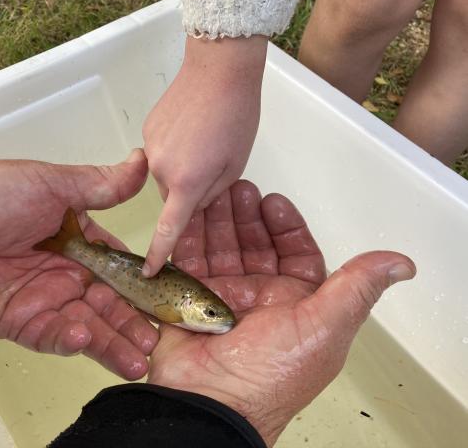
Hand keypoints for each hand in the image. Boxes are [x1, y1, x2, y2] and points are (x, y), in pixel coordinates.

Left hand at [0, 149, 158, 379]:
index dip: (146, 285)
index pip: (122, 269)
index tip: (170, 300)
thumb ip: (100, 185)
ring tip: (138, 360)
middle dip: (134, 323)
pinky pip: (52, 336)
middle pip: (110, 304)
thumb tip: (142, 163)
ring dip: (112, 343)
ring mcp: (44, 300)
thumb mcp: (52, 184)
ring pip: (88, 327)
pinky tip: (88, 340)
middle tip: (158, 340)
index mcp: (80, 241)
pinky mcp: (20, 322)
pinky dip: (71, 340)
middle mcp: (67, 273)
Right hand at [142, 35, 266, 275]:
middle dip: (187, 191)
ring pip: (163, 174)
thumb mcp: (235, 164)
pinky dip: (172, 148)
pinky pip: (158, 152)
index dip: (159, 252)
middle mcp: (160, 168)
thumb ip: (211, 193)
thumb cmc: (236, 117)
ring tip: (203, 141)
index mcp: (186, 181)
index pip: (168, 227)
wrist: (218, 68)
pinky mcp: (147, 128)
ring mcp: (150, 145)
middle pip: (170, 196)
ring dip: (180, 168)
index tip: (148, 271)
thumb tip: (193, 204)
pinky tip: (191, 127)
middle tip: (211, 165)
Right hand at [147, 181, 415, 445]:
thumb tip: (400, 264)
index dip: (287, 226)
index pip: (295, 253)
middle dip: (247, 216)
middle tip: (238, 188)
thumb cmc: (270, 375)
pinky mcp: (190, 298)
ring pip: (222, 247)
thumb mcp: (324, 328)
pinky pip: (190, 259)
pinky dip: (188, 236)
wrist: (211, 400)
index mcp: (294, 304)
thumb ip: (357, 287)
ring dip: (218, 220)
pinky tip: (189, 214)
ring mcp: (223, 297)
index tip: (274, 201)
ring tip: (212, 192)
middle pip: (255, 245)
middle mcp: (259, 299)